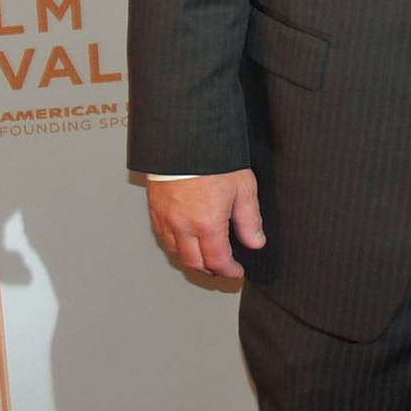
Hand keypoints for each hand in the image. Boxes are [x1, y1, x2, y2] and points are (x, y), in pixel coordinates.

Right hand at [147, 169, 264, 278]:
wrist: (183, 138)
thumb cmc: (212, 158)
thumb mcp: (243, 187)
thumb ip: (250, 219)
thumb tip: (255, 241)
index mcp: (207, 223)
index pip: (217, 261)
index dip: (229, 271)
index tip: (236, 272)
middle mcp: (183, 225)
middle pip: (194, 263)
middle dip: (211, 271)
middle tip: (222, 269)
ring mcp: (166, 219)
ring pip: (176, 253)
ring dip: (192, 260)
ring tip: (205, 257)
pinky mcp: (155, 209)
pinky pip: (163, 237)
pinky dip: (176, 246)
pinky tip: (185, 241)